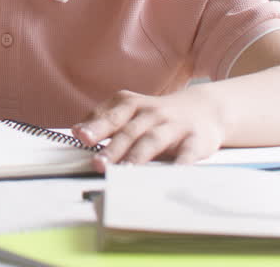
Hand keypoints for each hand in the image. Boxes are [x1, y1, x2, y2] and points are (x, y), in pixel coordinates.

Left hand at [72, 88, 225, 170]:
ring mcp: (173, 126)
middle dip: (112, 147)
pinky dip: (179, 164)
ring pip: (153, 140)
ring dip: (138, 156)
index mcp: (131, 104)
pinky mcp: (196, 140)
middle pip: (129, 131)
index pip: (110, 116)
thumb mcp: (129, 111)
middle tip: (98, 164)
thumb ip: (104, 120)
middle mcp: (151, 113)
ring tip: (125, 171)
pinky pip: (187, 154)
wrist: (203, 109)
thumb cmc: (156, 116)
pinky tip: (171, 175)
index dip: (95, 126)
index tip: (80, 136)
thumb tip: (76, 131)